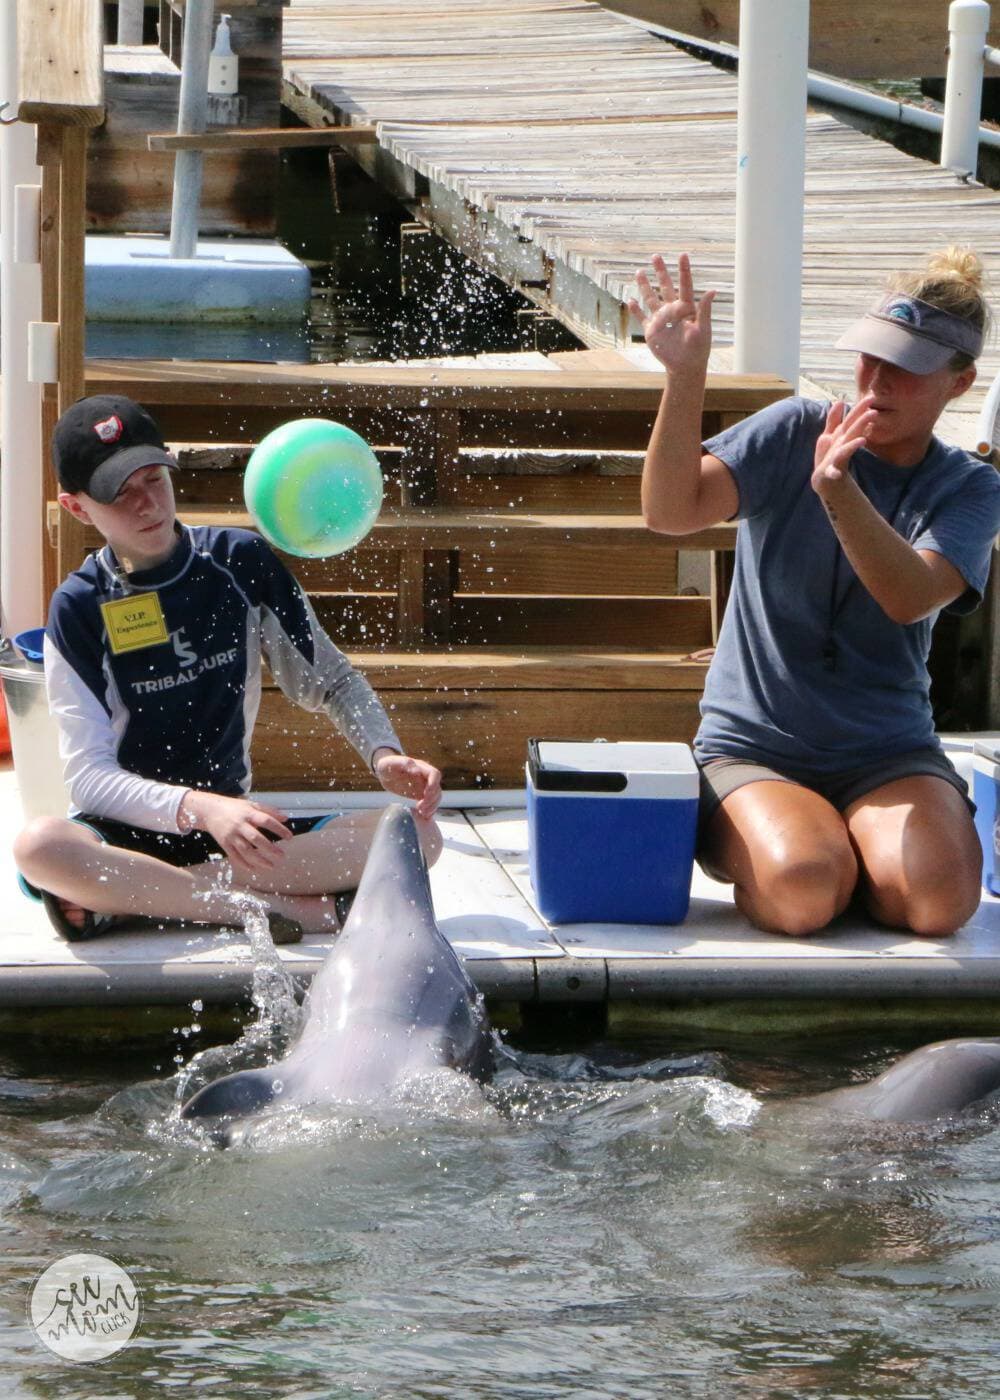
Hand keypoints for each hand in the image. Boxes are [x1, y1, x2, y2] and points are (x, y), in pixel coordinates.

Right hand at [179, 790, 291, 873]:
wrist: (210, 811)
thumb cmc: (234, 808)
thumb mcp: (251, 805)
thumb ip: (269, 811)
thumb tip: (286, 818)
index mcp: (248, 813)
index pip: (266, 821)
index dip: (279, 829)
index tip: (290, 837)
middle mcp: (239, 825)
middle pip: (255, 838)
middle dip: (269, 848)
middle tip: (282, 855)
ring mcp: (231, 836)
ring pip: (245, 850)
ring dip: (259, 860)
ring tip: (271, 866)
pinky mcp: (224, 844)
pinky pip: (235, 857)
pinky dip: (244, 864)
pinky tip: (255, 869)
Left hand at [372, 750, 441, 818]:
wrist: (384, 772)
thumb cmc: (387, 765)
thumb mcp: (391, 764)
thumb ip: (404, 764)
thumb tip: (417, 770)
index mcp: (420, 767)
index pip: (434, 774)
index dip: (433, 785)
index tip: (425, 795)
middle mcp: (425, 777)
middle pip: (436, 788)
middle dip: (431, 799)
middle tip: (419, 808)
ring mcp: (424, 786)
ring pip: (436, 797)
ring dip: (432, 806)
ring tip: (422, 813)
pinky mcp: (420, 795)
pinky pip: (430, 803)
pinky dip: (430, 810)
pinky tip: (424, 816)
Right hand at [628, 253, 714, 372]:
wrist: (686, 366)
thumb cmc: (699, 348)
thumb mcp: (704, 329)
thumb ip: (705, 310)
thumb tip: (712, 291)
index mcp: (686, 308)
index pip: (685, 285)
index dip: (684, 270)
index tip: (683, 255)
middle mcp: (672, 310)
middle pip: (665, 286)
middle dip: (660, 271)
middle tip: (655, 256)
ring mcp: (660, 319)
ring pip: (651, 298)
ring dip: (645, 286)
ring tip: (639, 272)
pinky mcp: (651, 331)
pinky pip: (642, 318)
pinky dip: (635, 310)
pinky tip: (630, 300)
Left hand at [812, 396, 876, 497]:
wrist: (823, 479)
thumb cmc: (829, 455)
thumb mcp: (830, 434)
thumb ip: (834, 419)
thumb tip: (840, 401)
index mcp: (843, 436)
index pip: (852, 420)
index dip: (860, 409)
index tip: (871, 397)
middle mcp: (843, 446)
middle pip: (853, 432)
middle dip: (862, 423)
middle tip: (874, 413)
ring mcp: (837, 458)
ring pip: (845, 451)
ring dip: (853, 445)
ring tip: (862, 441)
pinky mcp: (829, 471)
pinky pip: (832, 472)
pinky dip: (834, 473)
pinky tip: (836, 475)